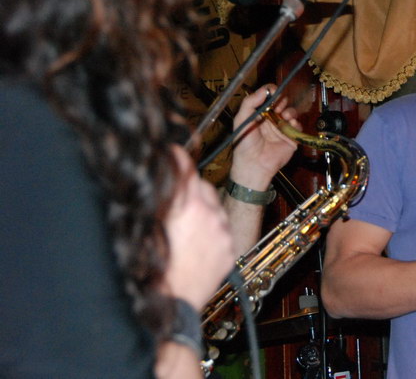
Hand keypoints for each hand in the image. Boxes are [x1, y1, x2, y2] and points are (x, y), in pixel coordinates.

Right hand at [163, 147, 235, 308]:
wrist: (169, 305)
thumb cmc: (150, 271)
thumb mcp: (144, 226)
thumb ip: (153, 197)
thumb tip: (153, 177)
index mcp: (185, 205)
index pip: (183, 164)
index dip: (174, 156)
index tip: (170, 152)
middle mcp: (209, 213)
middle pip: (199, 185)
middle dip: (186, 190)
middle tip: (172, 205)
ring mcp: (222, 231)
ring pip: (213, 207)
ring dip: (200, 211)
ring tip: (182, 230)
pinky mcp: (229, 248)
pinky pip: (222, 228)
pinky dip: (211, 230)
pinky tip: (194, 244)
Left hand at [229, 85, 297, 189]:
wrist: (254, 164)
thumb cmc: (244, 144)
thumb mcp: (241, 119)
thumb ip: (250, 102)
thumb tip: (264, 90)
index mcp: (259, 113)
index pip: (268, 97)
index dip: (272, 92)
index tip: (273, 92)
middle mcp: (271, 119)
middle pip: (282, 102)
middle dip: (282, 101)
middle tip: (279, 104)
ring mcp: (281, 127)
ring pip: (292, 112)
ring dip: (290, 111)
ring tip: (285, 115)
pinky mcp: (291, 137)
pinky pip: (298, 126)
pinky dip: (296, 123)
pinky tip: (290, 125)